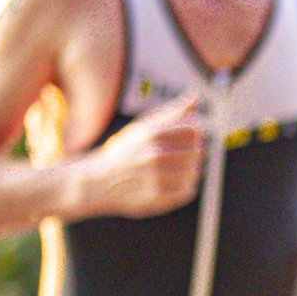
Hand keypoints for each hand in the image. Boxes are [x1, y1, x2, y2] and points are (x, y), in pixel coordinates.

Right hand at [72, 94, 207, 217]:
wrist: (98, 182)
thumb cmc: (125, 151)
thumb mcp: (143, 127)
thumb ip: (171, 113)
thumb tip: (195, 96)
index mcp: (152, 133)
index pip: (195, 130)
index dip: (195, 134)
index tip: (186, 138)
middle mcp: (155, 155)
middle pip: (198, 151)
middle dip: (192, 153)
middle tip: (177, 156)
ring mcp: (157, 178)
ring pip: (195, 172)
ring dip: (188, 171)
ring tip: (172, 170)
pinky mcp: (158, 199)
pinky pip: (188, 191)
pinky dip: (184, 187)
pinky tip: (170, 183)